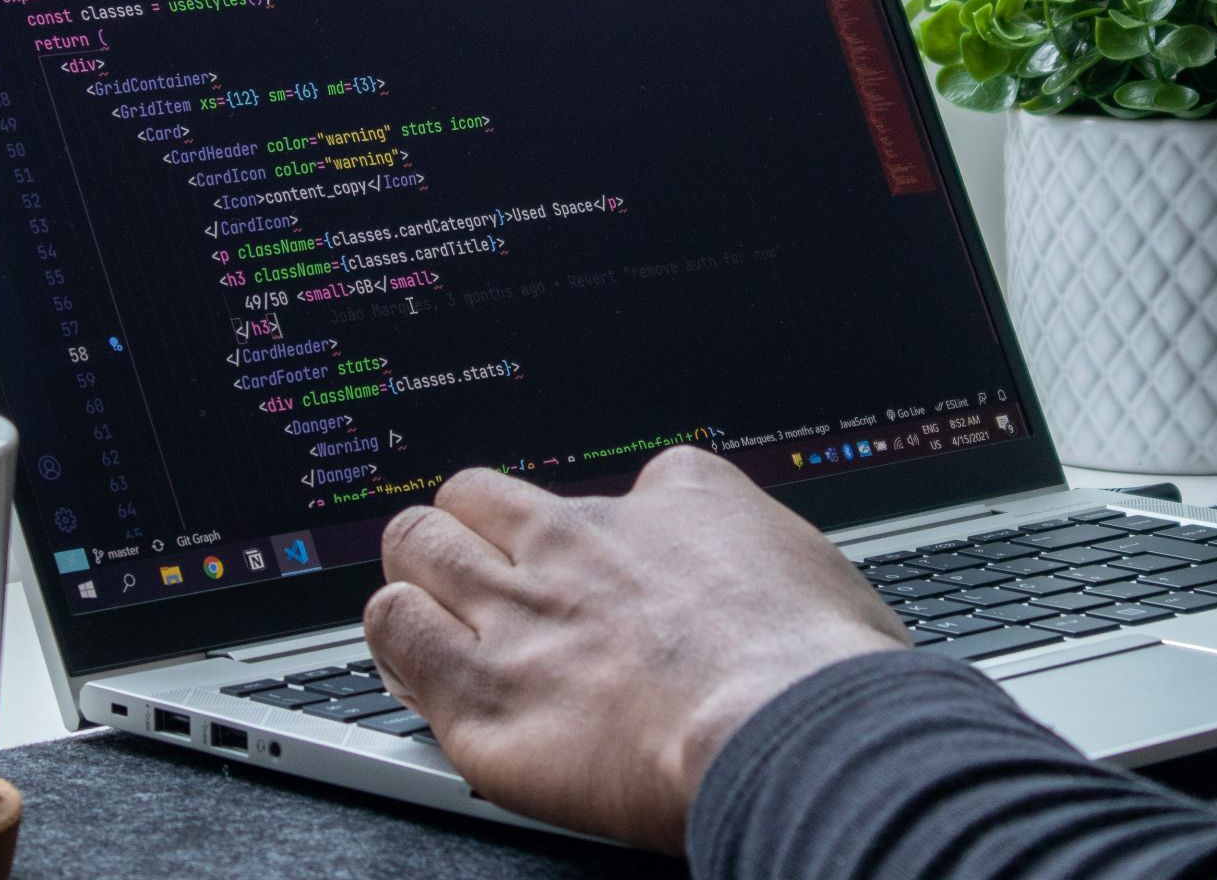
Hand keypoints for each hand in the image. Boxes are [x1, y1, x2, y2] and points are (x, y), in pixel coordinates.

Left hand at [362, 447, 908, 851]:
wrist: (789, 727)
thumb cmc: (821, 667)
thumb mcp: (814, 568)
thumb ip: (764, 561)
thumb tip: (767, 581)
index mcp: (673, 502)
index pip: (601, 489)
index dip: (590, 531)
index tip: (593, 568)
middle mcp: (581, 544)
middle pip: (476, 495)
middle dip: (468, 526)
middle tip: (478, 569)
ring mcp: (523, 613)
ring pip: (418, 545)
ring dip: (421, 573)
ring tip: (433, 604)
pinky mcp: (481, 693)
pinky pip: (395, 630)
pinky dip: (397, 634)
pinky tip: (414, 653)